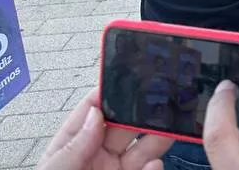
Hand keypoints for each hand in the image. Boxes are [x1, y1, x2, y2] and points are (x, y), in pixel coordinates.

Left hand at [36, 89, 171, 169]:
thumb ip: (73, 146)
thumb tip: (96, 114)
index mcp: (71, 149)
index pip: (92, 113)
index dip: (109, 93)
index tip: (128, 76)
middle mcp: (96, 159)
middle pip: (124, 127)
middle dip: (142, 112)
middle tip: (160, 100)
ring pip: (142, 148)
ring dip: (156, 136)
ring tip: (167, 129)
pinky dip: (154, 166)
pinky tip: (155, 163)